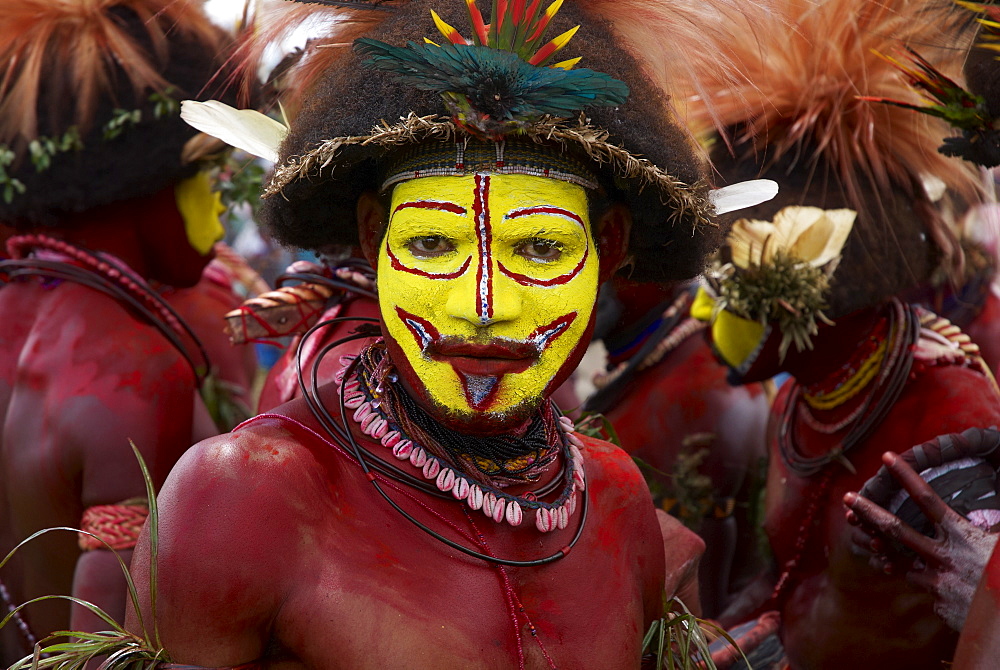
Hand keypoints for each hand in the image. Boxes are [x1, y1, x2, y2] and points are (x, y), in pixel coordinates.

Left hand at [843, 451, 997, 630]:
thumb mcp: (997, 543)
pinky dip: (920, 578)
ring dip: (887, 551)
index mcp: (962, 535)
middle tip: (847, 496)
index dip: (906, 476)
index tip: (887, 457)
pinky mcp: (937, 601)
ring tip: (874, 539)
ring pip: (900, 560)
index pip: (927, 498)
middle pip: (897, 529)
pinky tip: (934, 582)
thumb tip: (987, 501)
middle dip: (869, 511)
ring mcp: (938, 580)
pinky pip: (920, 583)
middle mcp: (945, 555)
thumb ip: (985, 526)